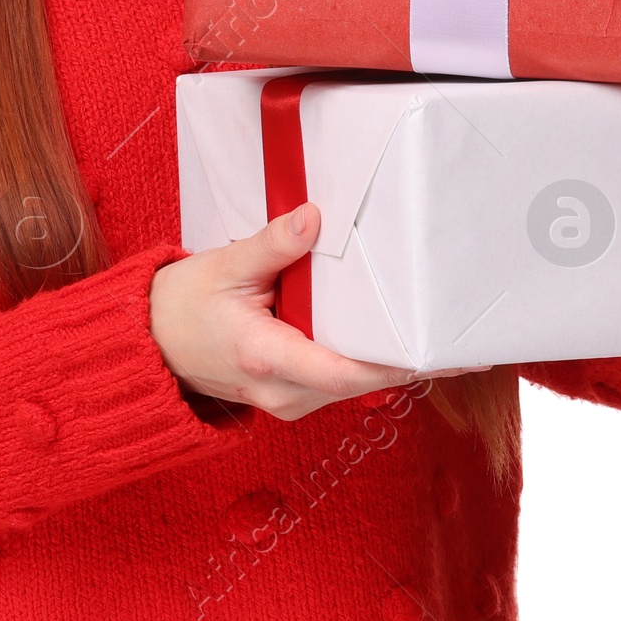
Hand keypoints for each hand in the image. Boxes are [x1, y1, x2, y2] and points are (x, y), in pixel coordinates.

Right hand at [150, 204, 486, 420]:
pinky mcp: (297, 395)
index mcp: (266, 360)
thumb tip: (311, 219)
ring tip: (451, 337)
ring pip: (359, 384)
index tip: (434, 350)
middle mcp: (285, 393)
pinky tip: (410, 343)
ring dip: (401, 363)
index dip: (391, 363)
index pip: (341, 371)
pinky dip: (376, 361)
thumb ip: (271, 246)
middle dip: (414, 360)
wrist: (153, 348)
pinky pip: (346, 381)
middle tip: (468, 338)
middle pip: (363, 380)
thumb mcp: (223, 267)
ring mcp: (292, 401)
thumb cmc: (182, 309)